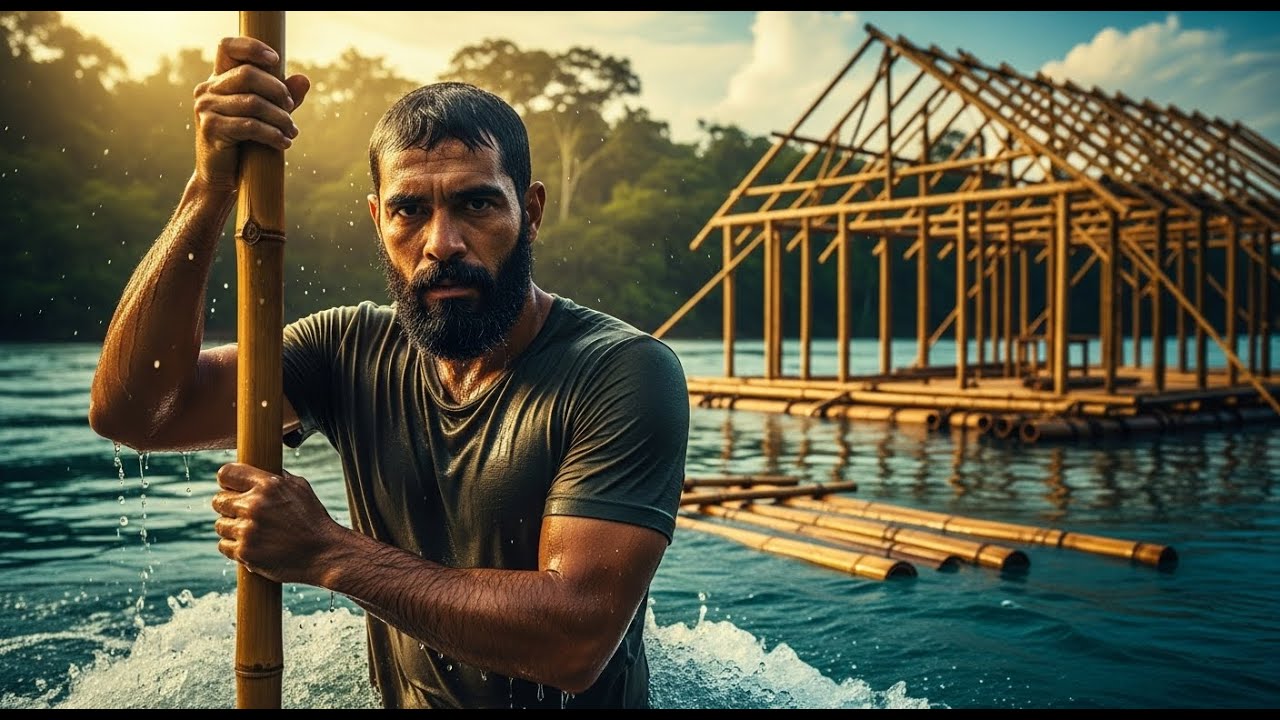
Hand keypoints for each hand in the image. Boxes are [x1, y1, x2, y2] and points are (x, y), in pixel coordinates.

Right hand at [192, 36, 310, 190]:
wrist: (222, 177)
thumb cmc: (245, 143)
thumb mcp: (266, 115)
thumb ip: (283, 97)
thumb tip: (304, 79)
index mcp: (218, 80)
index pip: (228, 47)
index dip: (252, 47)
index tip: (276, 60)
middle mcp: (207, 89)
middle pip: (248, 74)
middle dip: (277, 90)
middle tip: (291, 108)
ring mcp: (206, 108)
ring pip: (253, 103)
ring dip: (280, 118)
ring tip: (292, 131)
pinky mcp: (211, 128)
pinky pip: (250, 126)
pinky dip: (272, 134)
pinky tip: (284, 142)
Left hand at [212, 462, 341, 584]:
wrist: (324, 553)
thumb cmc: (313, 520)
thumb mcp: (300, 488)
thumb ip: (276, 478)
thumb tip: (257, 471)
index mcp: (268, 485)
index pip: (227, 474)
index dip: (227, 481)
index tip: (230, 488)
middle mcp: (254, 505)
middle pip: (218, 500)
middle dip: (229, 507)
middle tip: (243, 514)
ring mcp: (248, 530)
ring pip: (220, 525)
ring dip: (231, 528)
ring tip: (252, 532)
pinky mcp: (244, 553)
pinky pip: (223, 545)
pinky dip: (234, 547)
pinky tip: (252, 546)